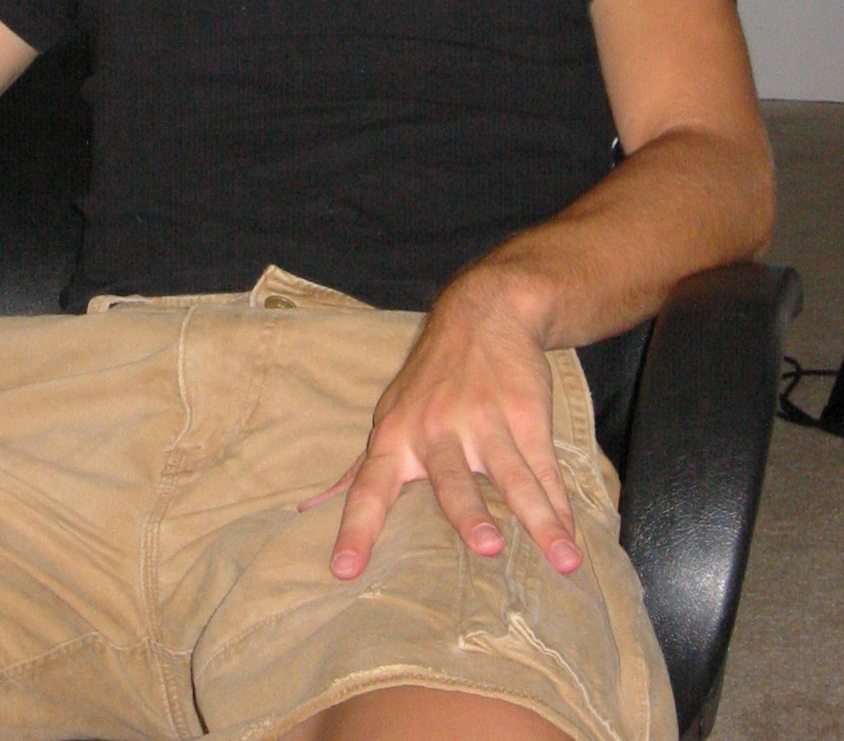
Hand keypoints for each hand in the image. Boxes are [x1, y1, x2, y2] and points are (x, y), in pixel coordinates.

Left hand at [302, 269, 581, 579]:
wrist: (484, 314)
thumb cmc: (430, 381)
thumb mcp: (389, 415)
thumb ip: (359, 470)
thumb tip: (311, 506)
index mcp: (396, 438)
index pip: (369, 488)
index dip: (357, 528)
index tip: (344, 570)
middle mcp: (437, 432)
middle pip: (453, 479)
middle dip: (469, 512)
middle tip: (485, 547)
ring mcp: (486, 423)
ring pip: (513, 476)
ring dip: (536, 516)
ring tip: (559, 555)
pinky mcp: (526, 418)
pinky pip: (544, 468)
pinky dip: (560, 506)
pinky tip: (572, 538)